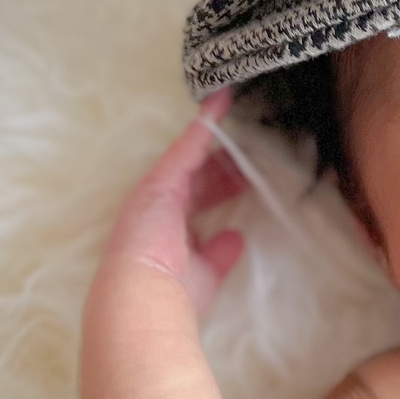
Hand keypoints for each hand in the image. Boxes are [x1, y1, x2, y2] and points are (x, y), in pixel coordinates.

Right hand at [101, 89, 248, 317]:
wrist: (145, 296)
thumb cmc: (172, 294)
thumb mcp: (206, 273)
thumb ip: (219, 254)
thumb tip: (236, 238)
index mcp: (168, 230)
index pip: (199, 202)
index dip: (222, 188)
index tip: (243, 180)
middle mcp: (161, 207)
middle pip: (198, 177)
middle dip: (225, 167)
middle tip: (254, 155)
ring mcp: (159, 190)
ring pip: (193, 156)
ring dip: (218, 139)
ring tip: (239, 113)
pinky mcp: (161, 178)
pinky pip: (188, 144)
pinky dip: (205, 123)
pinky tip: (222, 102)